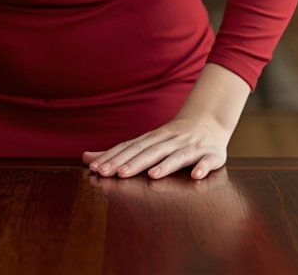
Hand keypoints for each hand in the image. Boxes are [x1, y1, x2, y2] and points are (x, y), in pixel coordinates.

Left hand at [82, 114, 229, 179]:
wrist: (210, 120)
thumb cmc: (172, 137)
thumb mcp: (146, 141)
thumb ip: (118, 152)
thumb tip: (86, 158)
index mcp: (153, 139)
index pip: (130, 148)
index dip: (114, 158)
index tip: (97, 168)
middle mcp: (170, 141)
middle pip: (150, 152)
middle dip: (133, 163)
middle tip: (115, 174)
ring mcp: (192, 147)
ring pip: (177, 156)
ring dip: (166, 165)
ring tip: (152, 175)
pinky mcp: (212, 155)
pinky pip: (207, 161)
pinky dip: (203, 167)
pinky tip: (197, 176)